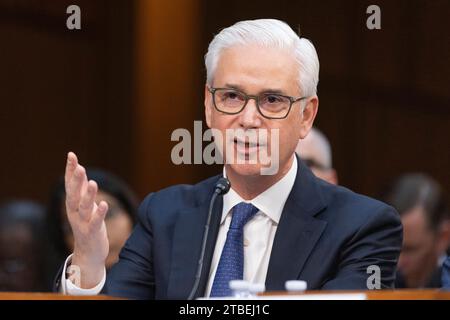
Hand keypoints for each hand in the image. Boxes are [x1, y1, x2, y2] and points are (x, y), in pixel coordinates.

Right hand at [65, 152, 108, 287]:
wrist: (88, 252)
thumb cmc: (87, 224)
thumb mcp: (83, 205)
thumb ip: (81, 188)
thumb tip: (78, 168)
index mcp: (72, 203)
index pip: (70, 184)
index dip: (70, 170)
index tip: (71, 155)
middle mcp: (74, 212)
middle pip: (73, 194)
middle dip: (76, 181)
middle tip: (79, 167)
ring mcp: (82, 222)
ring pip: (84, 207)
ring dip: (88, 195)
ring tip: (93, 183)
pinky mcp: (92, 232)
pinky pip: (95, 222)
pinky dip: (98, 213)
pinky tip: (104, 204)